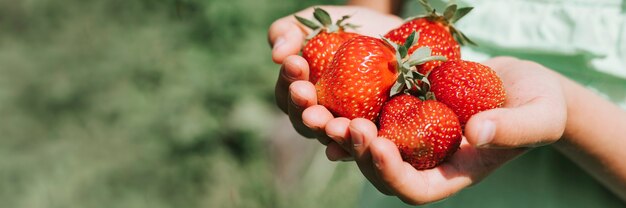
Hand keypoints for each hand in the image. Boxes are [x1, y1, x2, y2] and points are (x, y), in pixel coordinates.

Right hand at [269, 6, 401, 143]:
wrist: (389, 34)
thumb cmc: (343, 27)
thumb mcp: (314, 22)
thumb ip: (288, 32)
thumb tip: (278, 55)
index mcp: (300, 96)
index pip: (288, 95)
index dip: (289, 80)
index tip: (295, 63)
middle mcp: (321, 118)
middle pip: (307, 124)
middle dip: (306, 112)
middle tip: (306, 99)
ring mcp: (347, 129)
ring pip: (336, 140)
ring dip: (333, 133)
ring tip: (338, 124)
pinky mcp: (376, 133)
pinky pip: (368, 145)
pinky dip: (365, 145)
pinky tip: (367, 138)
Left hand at [316, 57, 567, 203]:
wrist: (524, 85)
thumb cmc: (539, 106)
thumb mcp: (538, 117)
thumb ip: (512, 130)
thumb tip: (475, 133)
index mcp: (451, 174)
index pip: (414, 189)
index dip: (391, 173)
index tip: (378, 145)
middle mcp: (424, 161)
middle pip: (380, 170)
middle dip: (358, 152)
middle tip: (345, 126)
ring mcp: (411, 136)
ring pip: (366, 144)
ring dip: (343, 131)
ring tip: (324, 112)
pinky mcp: (403, 110)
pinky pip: (370, 113)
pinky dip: (349, 106)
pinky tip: (331, 94)